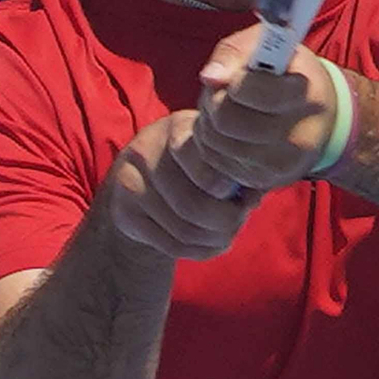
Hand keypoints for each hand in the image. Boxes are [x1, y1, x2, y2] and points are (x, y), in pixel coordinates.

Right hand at [107, 109, 256, 260]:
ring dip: (214, 240)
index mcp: (177, 128)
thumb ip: (238, 170)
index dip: (225, 186)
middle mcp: (146, 149)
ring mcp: (129, 183)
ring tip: (226, 234)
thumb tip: (255, 195)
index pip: (201, 162)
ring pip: (183, 230)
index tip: (238, 194)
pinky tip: (207, 242)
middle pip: (192, 205)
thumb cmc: (194, 167)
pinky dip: (197, 250)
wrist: (141, 185)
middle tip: (238, 221)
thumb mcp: (214, 157)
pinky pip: (170, 245)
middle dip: (226, 222)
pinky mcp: (123, 213)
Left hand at [173, 25, 339, 199]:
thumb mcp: (270, 46)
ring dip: (209, 120)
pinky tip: (229, 130)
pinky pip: (214, 162)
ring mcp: (278, 165)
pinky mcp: (261, 182)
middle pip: (224, 119)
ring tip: (227, 107)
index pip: (246, 89)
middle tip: (224, 90)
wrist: (322, 120)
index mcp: (304, 96)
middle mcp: (295, 138)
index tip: (238, 75)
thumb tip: (209, 78)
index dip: (234, 79)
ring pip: (214, 142)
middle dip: (214, 100)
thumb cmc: (290, 73)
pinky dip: (211, 142)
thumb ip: (236, 53)